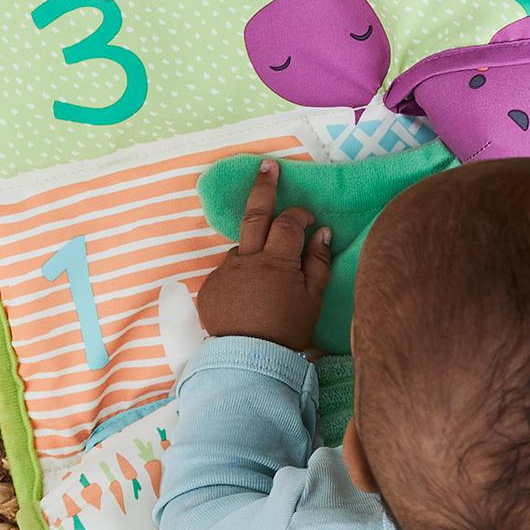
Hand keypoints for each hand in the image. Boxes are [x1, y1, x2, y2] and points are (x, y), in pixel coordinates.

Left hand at [197, 161, 333, 351]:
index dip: (300, 215)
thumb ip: (317, 262)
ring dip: (253, 252)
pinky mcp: (208, 288)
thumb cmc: (287, 332)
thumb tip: (321, 232)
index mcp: (275, 262)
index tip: (309, 218)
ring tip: (264, 281)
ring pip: (241, 250)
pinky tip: (247, 298)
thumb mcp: (312, 299)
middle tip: (267, 166)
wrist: (248, 363)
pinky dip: (239, 277)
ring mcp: (223, 273)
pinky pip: (227, 273)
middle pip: (255, 215)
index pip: (288, 223)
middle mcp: (246, 260)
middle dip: (263, 188)